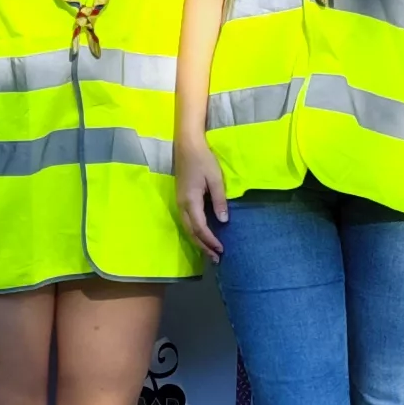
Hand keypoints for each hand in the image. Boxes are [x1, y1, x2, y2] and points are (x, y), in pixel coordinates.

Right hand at [173, 133, 229, 258]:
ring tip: (210, 252)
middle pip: (191, 232)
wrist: (187, 145)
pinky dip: (195, 233)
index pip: (200, 227)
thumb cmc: (203, 160)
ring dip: (198, 241)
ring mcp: (179, 203)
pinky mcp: (181, 199)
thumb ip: (219, 200)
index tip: (222, 249)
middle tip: (216, 259)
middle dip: (204, 247)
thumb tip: (223, 221)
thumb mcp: (216, 179)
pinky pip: (187, 222)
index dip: (210, 240)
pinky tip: (202, 236)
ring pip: (187, 229)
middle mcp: (182, 205)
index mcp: (190, 201)